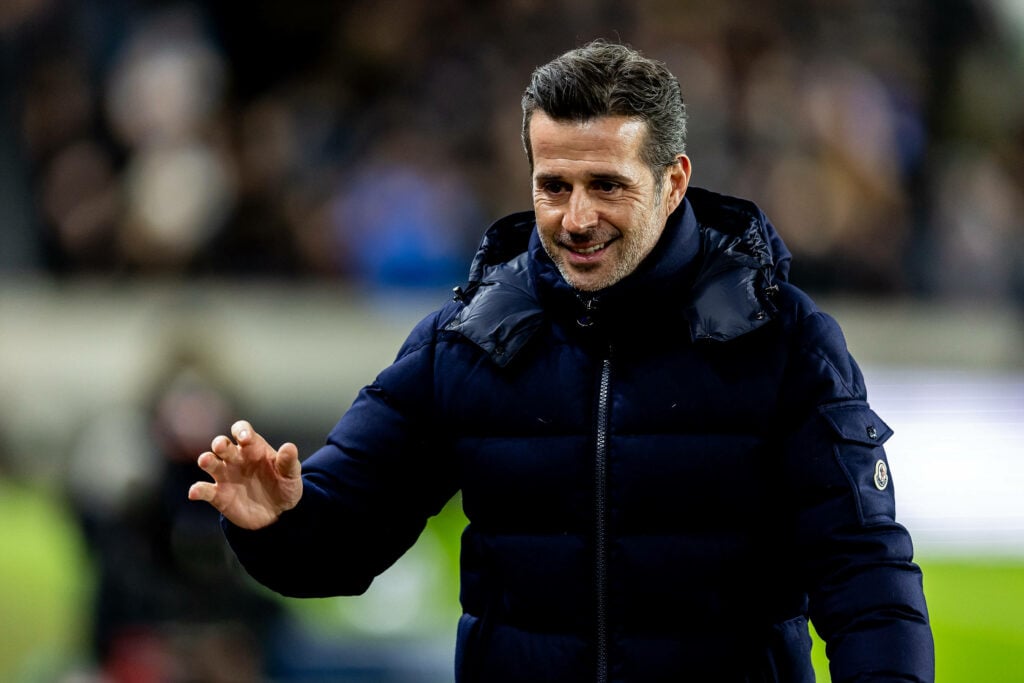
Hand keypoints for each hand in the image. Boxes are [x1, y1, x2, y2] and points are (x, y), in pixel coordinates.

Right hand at [188, 420, 302, 529]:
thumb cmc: (284, 486)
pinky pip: (204, 490)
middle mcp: (235, 458)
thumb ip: (288, 461)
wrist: (278, 513)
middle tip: (222, 447)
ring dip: (206, 459)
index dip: (241, 431)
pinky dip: (198, 490)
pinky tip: (195, 492)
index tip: (245, 438)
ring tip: (206, 461)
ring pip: (209, 462)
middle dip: (220, 443)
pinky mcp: (218, 495)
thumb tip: (289, 447)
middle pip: (222, 445)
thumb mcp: (291, 475)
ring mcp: (225, 476)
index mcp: (253, 447)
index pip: (242, 431)